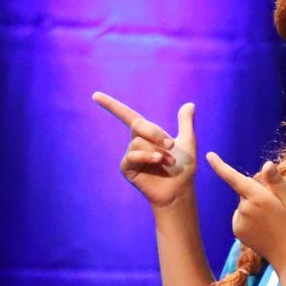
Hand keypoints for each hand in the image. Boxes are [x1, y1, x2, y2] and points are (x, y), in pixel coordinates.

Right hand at [93, 92, 196, 210]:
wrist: (180, 190)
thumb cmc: (184, 170)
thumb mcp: (187, 142)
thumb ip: (185, 123)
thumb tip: (190, 104)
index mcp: (147, 134)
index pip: (127, 115)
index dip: (111, 105)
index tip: (95, 95)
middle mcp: (136, 143)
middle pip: (138, 124)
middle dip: (155, 133)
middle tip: (171, 145)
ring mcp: (130, 156)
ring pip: (139, 141)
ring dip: (157, 150)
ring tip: (169, 162)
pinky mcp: (127, 168)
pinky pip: (133, 155)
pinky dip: (147, 156)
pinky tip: (158, 162)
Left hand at [203, 151, 285, 269]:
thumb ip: (276, 181)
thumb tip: (266, 164)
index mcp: (257, 197)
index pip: (235, 178)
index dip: (220, 166)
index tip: (209, 155)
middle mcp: (244, 209)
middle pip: (244, 191)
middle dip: (256, 193)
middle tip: (275, 207)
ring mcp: (239, 221)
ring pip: (243, 205)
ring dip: (253, 207)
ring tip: (270, 219)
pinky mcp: (237, 231)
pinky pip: (240, 217)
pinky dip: (249, 219)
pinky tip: (262, 227)